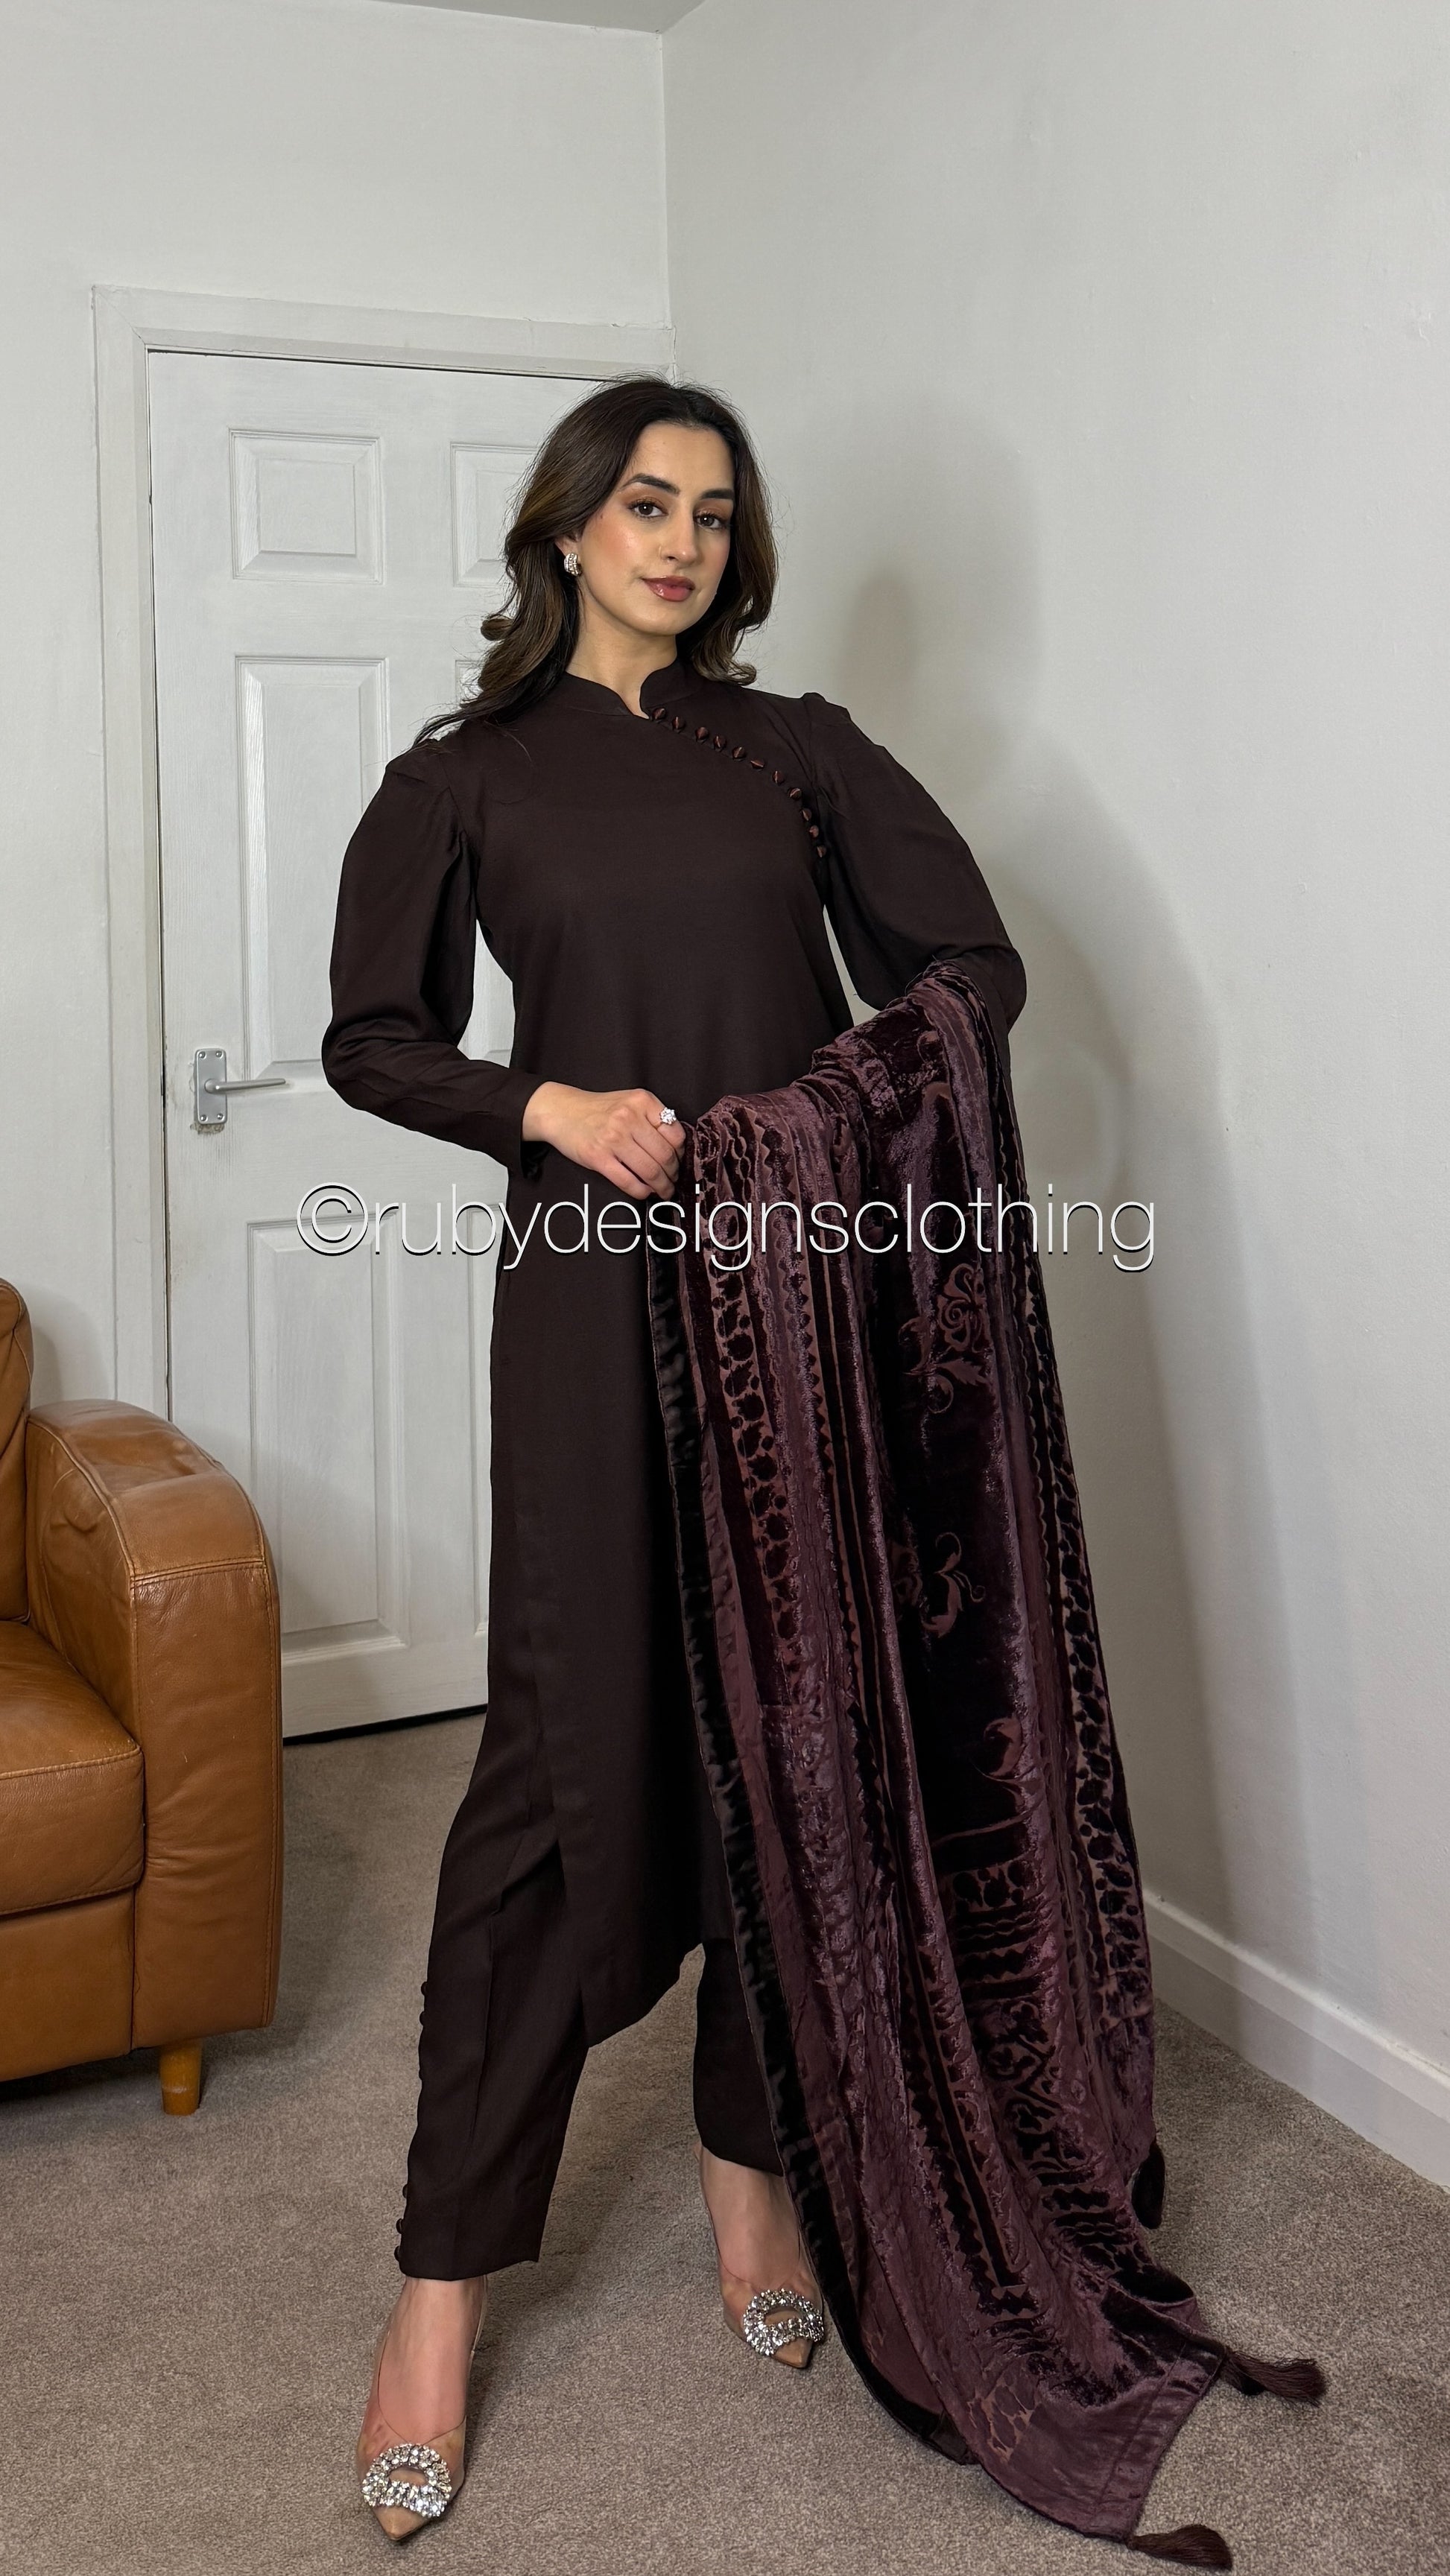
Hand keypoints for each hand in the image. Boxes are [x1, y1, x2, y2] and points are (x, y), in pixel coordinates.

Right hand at [521, 1082, 683, 1199]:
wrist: (561, 1111)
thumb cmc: (598, 1110)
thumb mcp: (630, 1102)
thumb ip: (652, 1119)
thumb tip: (675, 1150)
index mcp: (642, 1101)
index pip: (675, 1134)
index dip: (680, 1153)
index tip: (678, 1160)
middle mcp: (628, 1118)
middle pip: (665, 1156)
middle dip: (673, 1174)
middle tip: (672, 1180)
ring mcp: (613, 1138)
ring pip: (650, 1171)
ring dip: (661, 1187)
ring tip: (663, 1190)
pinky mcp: (598, 1157)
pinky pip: (629, 1182)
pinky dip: (642, 1192)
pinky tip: (644, 1192)